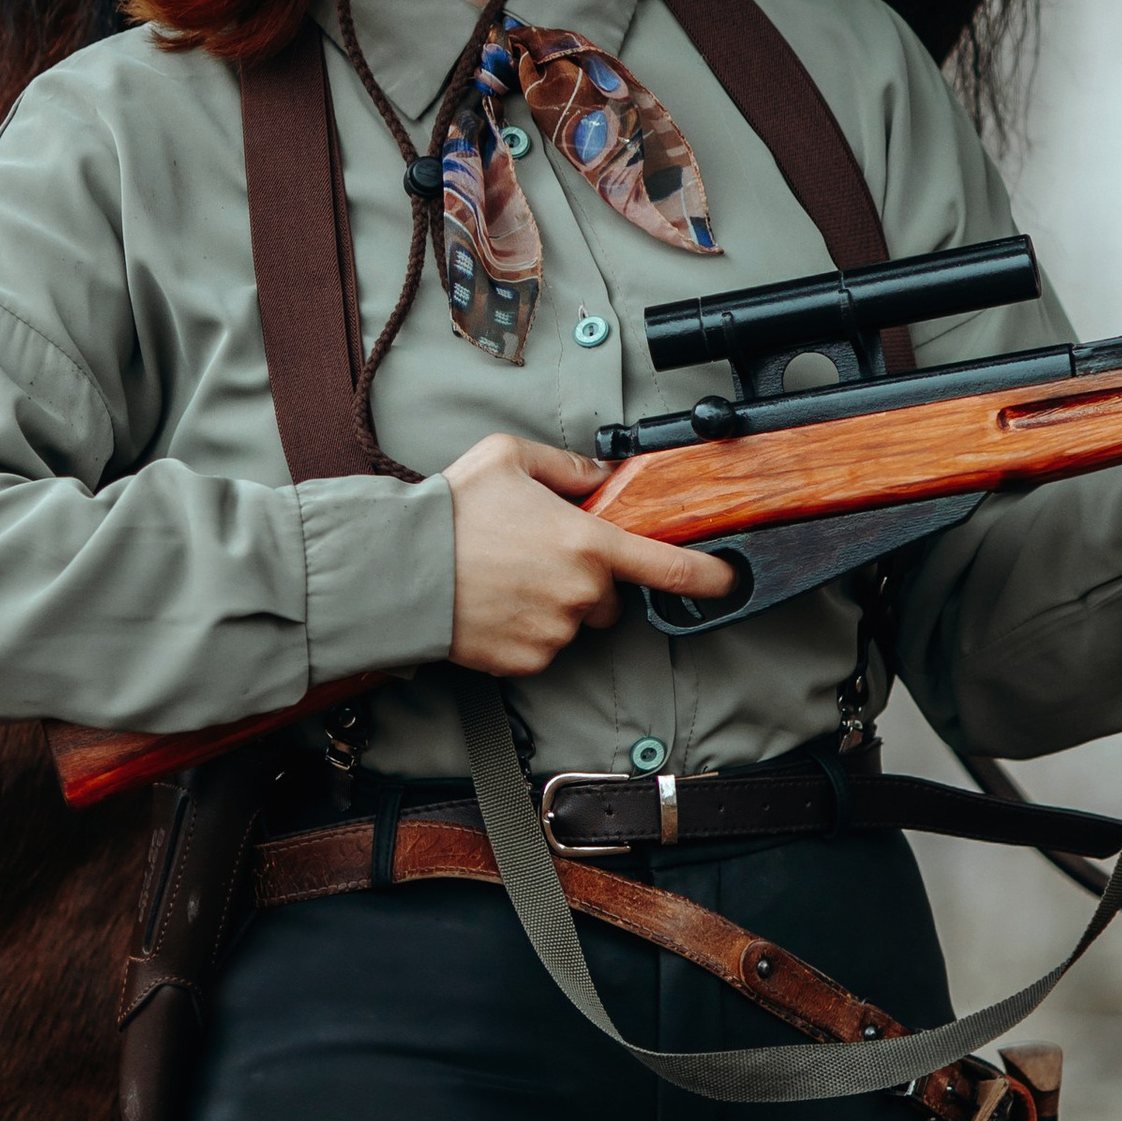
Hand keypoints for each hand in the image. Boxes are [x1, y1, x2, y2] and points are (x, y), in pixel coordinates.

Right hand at [444, 432, 735, 677]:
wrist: (396, 570)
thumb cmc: (451, 510)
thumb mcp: (510, 458)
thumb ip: (568, 467)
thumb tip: (602, 475)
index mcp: (588, 542)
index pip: (667, 566)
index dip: (706, 575)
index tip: (726, 579)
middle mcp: (580, 592)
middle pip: (608, 596)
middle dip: (586, 580)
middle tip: (537, 557)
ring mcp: (554, 632)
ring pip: (574, 622)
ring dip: (554, 606)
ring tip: (505, 579)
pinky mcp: (526, 662)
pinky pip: (543, 648)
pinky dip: (526, 632)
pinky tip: (494, 606)